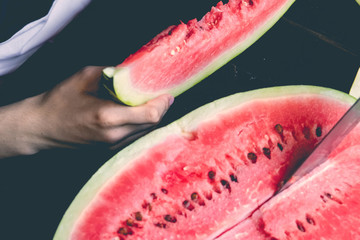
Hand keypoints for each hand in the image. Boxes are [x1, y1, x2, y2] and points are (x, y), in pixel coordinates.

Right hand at [0, 66, 173, 157]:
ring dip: (152, 117)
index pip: (150, 115)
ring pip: (145, 132)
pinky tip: (138, 112)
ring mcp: (112, 145)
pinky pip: (135, 136)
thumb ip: (113, 73)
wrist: (41, 127)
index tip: (167, 93)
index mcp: (108, 116)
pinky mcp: (109, 149)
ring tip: (151, 101)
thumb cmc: (60, 100)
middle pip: (152, 124)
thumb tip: (135, 71)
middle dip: (161, 109)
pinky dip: (142, 124)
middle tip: (162, 94)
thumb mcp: (85, 77)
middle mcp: (113, 135)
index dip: (163, 104)